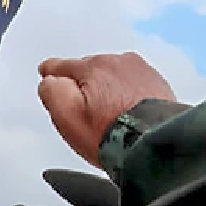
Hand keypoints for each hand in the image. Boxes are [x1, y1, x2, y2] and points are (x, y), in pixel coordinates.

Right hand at [38, 52, 176, 165]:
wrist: (156, 143)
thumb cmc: (113, 134)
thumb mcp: (68, 117)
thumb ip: (52, 92)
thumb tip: (50, 81)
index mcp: (92, 67)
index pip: (61, 65)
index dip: (51, 73)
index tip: (48, 73)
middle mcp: (118, 62)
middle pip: (89, 70)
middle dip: (84, 86)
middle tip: (85, 113)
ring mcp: (141, 71)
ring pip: (112, 76)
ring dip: (108, 90)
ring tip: (109, 116)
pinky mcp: (157, 83)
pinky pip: (134, 85)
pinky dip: (128, 95)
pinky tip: (127, 114)